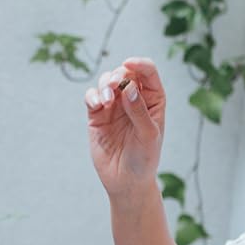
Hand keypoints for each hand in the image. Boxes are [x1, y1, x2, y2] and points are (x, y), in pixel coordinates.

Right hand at [84, 57, 167, 197]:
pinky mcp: (97, 115)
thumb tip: (128, 86)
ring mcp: (114, 106)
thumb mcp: (148, 135)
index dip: (139, 63)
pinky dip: (92, 96)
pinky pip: (92, 96)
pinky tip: (97, 105)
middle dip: (118, 75)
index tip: (128, 64)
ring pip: (106, 81)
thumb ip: (139, 111)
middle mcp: (133, 98)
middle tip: (113, 87)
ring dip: (104, 84)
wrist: (126, 181)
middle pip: (124, 73)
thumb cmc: (144, 158)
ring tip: (106, 101)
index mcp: (153, 99)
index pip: (147, 72)